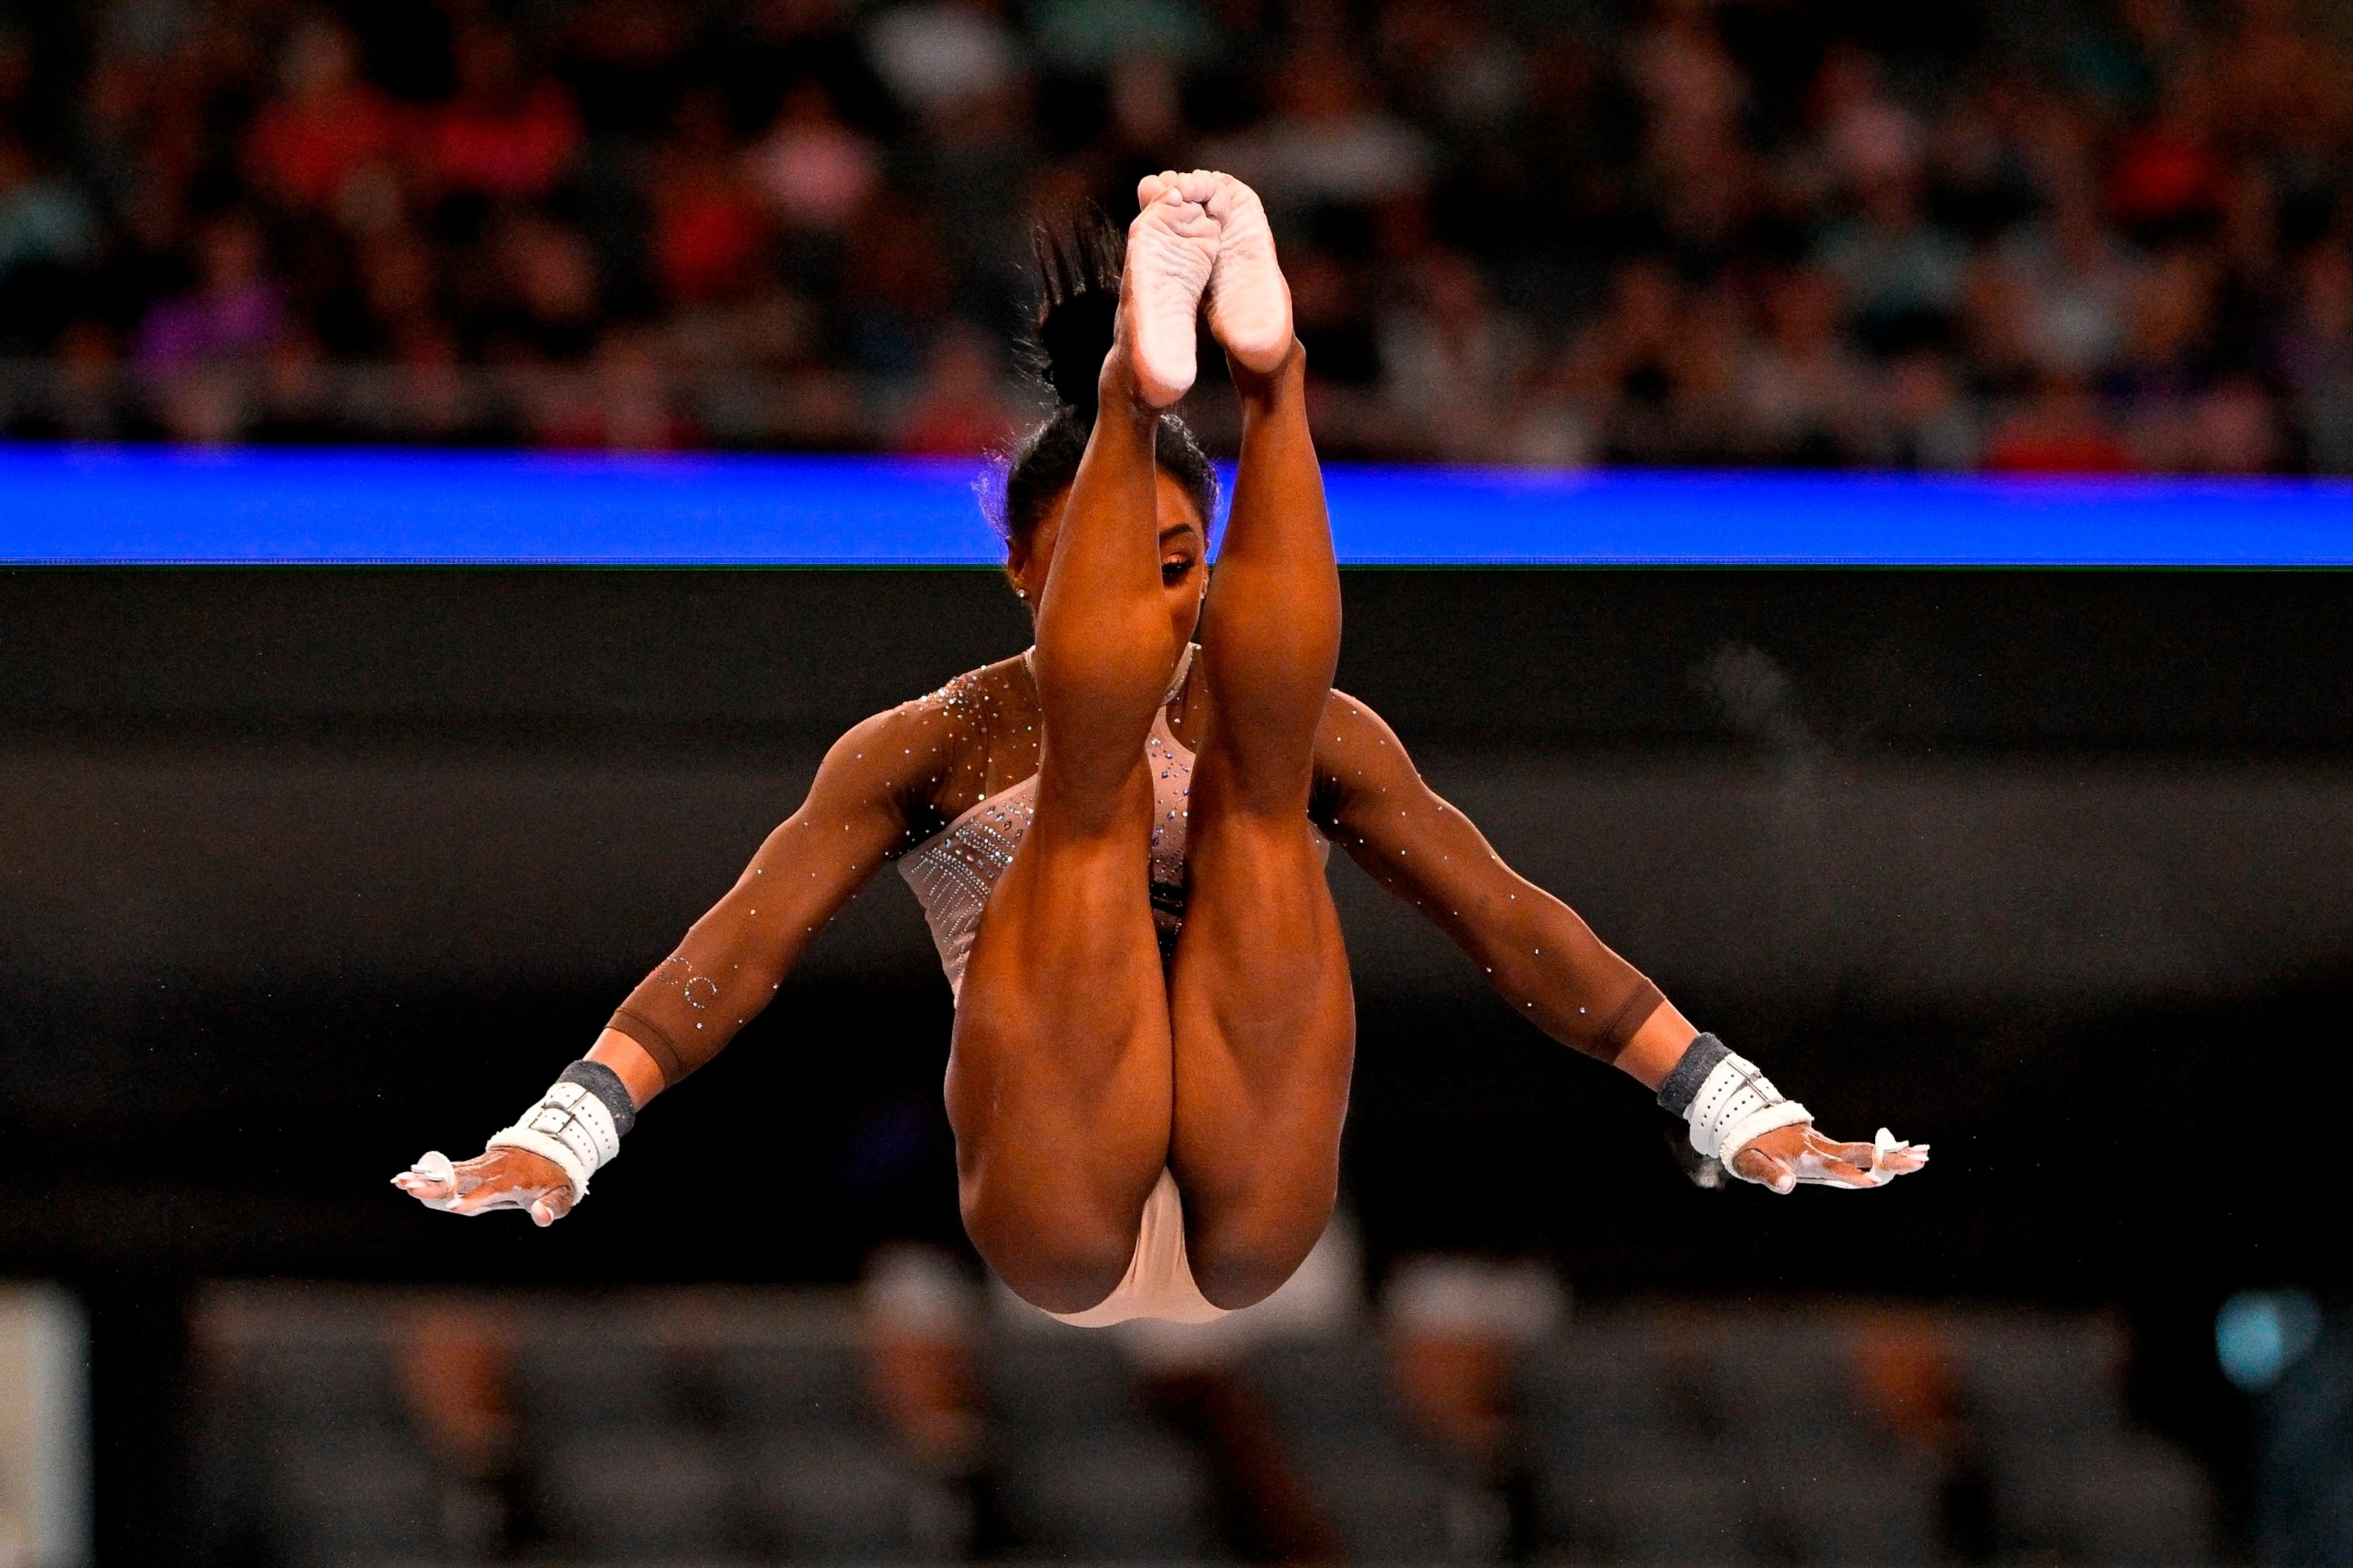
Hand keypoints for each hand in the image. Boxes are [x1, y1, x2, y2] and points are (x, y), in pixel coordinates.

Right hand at [392, 1146, 576, 1225]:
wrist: (551, 1147)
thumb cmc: (554, 1178)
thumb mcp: (562, 1194)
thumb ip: (552, 1208)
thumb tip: (541, 1217)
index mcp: (513, 1179)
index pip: (491, 1190)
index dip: (475, 1200)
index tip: (457, 1208)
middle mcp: (493, 1170)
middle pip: (461, 1179)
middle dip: (436, 1185)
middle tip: (411, 1189)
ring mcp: (481, 1166)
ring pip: (449, 1173)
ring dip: (424, 1177)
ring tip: (398, 1181)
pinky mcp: (473, 1166)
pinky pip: (448, 1170)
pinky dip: (427, 1173)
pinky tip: (404, 1177)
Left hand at [1728, 1124, 1927, 1193]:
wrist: (1742, 1120)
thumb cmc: (1746, 1147)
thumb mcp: (1750, 1164)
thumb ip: (1768, 1175)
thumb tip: (1787, 1186)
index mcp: (1806, 1155)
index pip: (1836, 1167)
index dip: (1855, 1175)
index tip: (1876, 1180)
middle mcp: (1820, 1148)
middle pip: (1860, 1153)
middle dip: (1890, 1158)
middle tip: (1921, 1159)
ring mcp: (1824, 1145)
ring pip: (1862, 1150)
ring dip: (1891, 1154)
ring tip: (1923, 1155)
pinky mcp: (1824, 1145)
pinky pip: (1855, 1150)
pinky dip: (1878, 1152)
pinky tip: (1897, 1155)